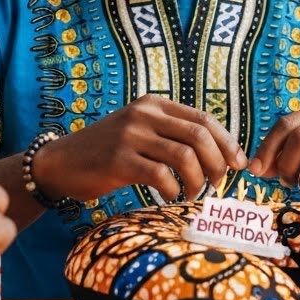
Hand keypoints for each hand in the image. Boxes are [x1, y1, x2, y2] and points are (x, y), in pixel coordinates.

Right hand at [32, 94, 246, 202]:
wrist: (61, 162)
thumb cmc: (108, 152)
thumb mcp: (140, 132)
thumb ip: (172, 135)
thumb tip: (220, 154)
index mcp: (154, 104)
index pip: (203, 119)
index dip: (227, 142)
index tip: (239, 164)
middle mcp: (144, 114)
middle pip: (199, 135)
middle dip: (217, 162)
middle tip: (217, 183)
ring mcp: (130, 135)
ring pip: (184, 156)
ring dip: (197, 180)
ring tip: (192, 192)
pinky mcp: (118, 159)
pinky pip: (160, 175)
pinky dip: (172, 189)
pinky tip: (169, 196)